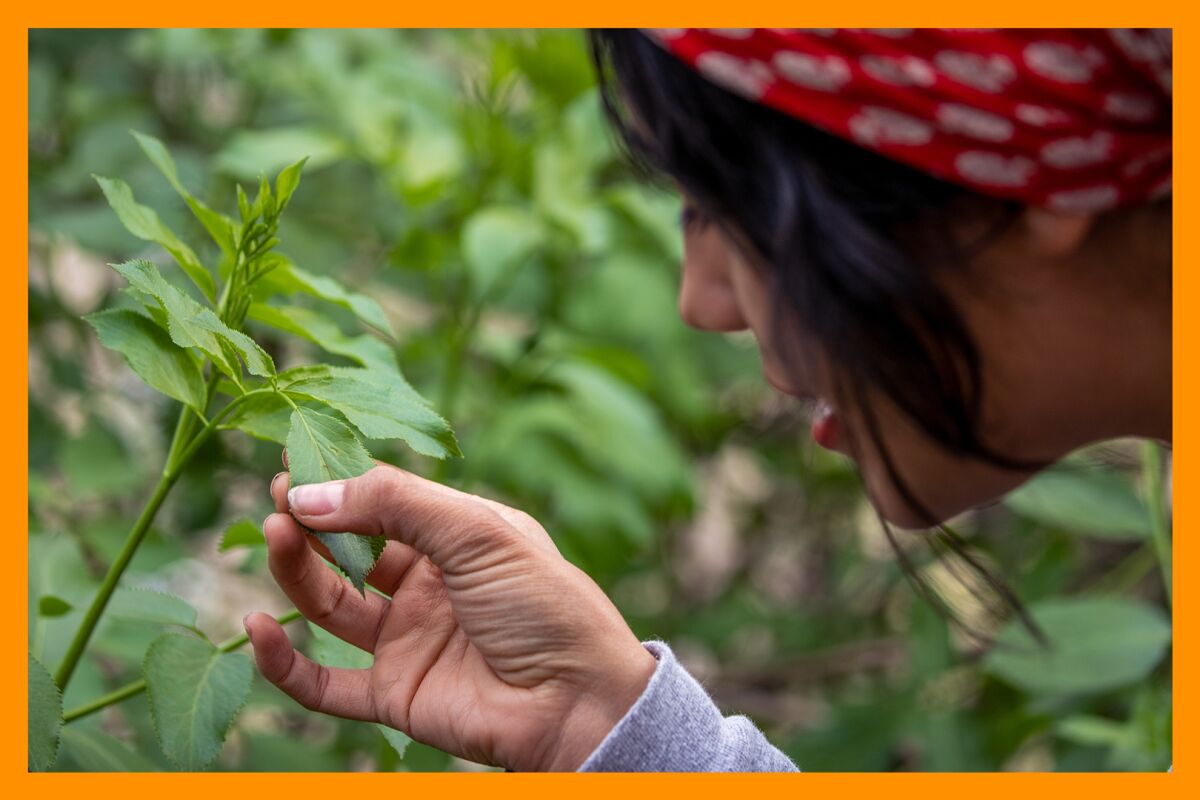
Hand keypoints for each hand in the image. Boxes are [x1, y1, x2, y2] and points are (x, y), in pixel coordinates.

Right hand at [244, 462, 656, 771]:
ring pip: (330, 604)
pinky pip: (322, 683)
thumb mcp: (478, 531)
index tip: (293, 457)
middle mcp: (427, 586)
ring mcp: (408, 641)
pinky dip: (283, 662)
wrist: (578, 701)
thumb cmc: (545, 604)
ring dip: (295, 571)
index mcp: (456, 539)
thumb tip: (310, 494)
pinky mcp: (393, 694)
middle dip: (312, 521)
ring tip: (273, 534)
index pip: (384, 502)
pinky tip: (257, 627)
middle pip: (350, 550)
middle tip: (276, 498)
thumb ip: (395, 504)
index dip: (340, 482)